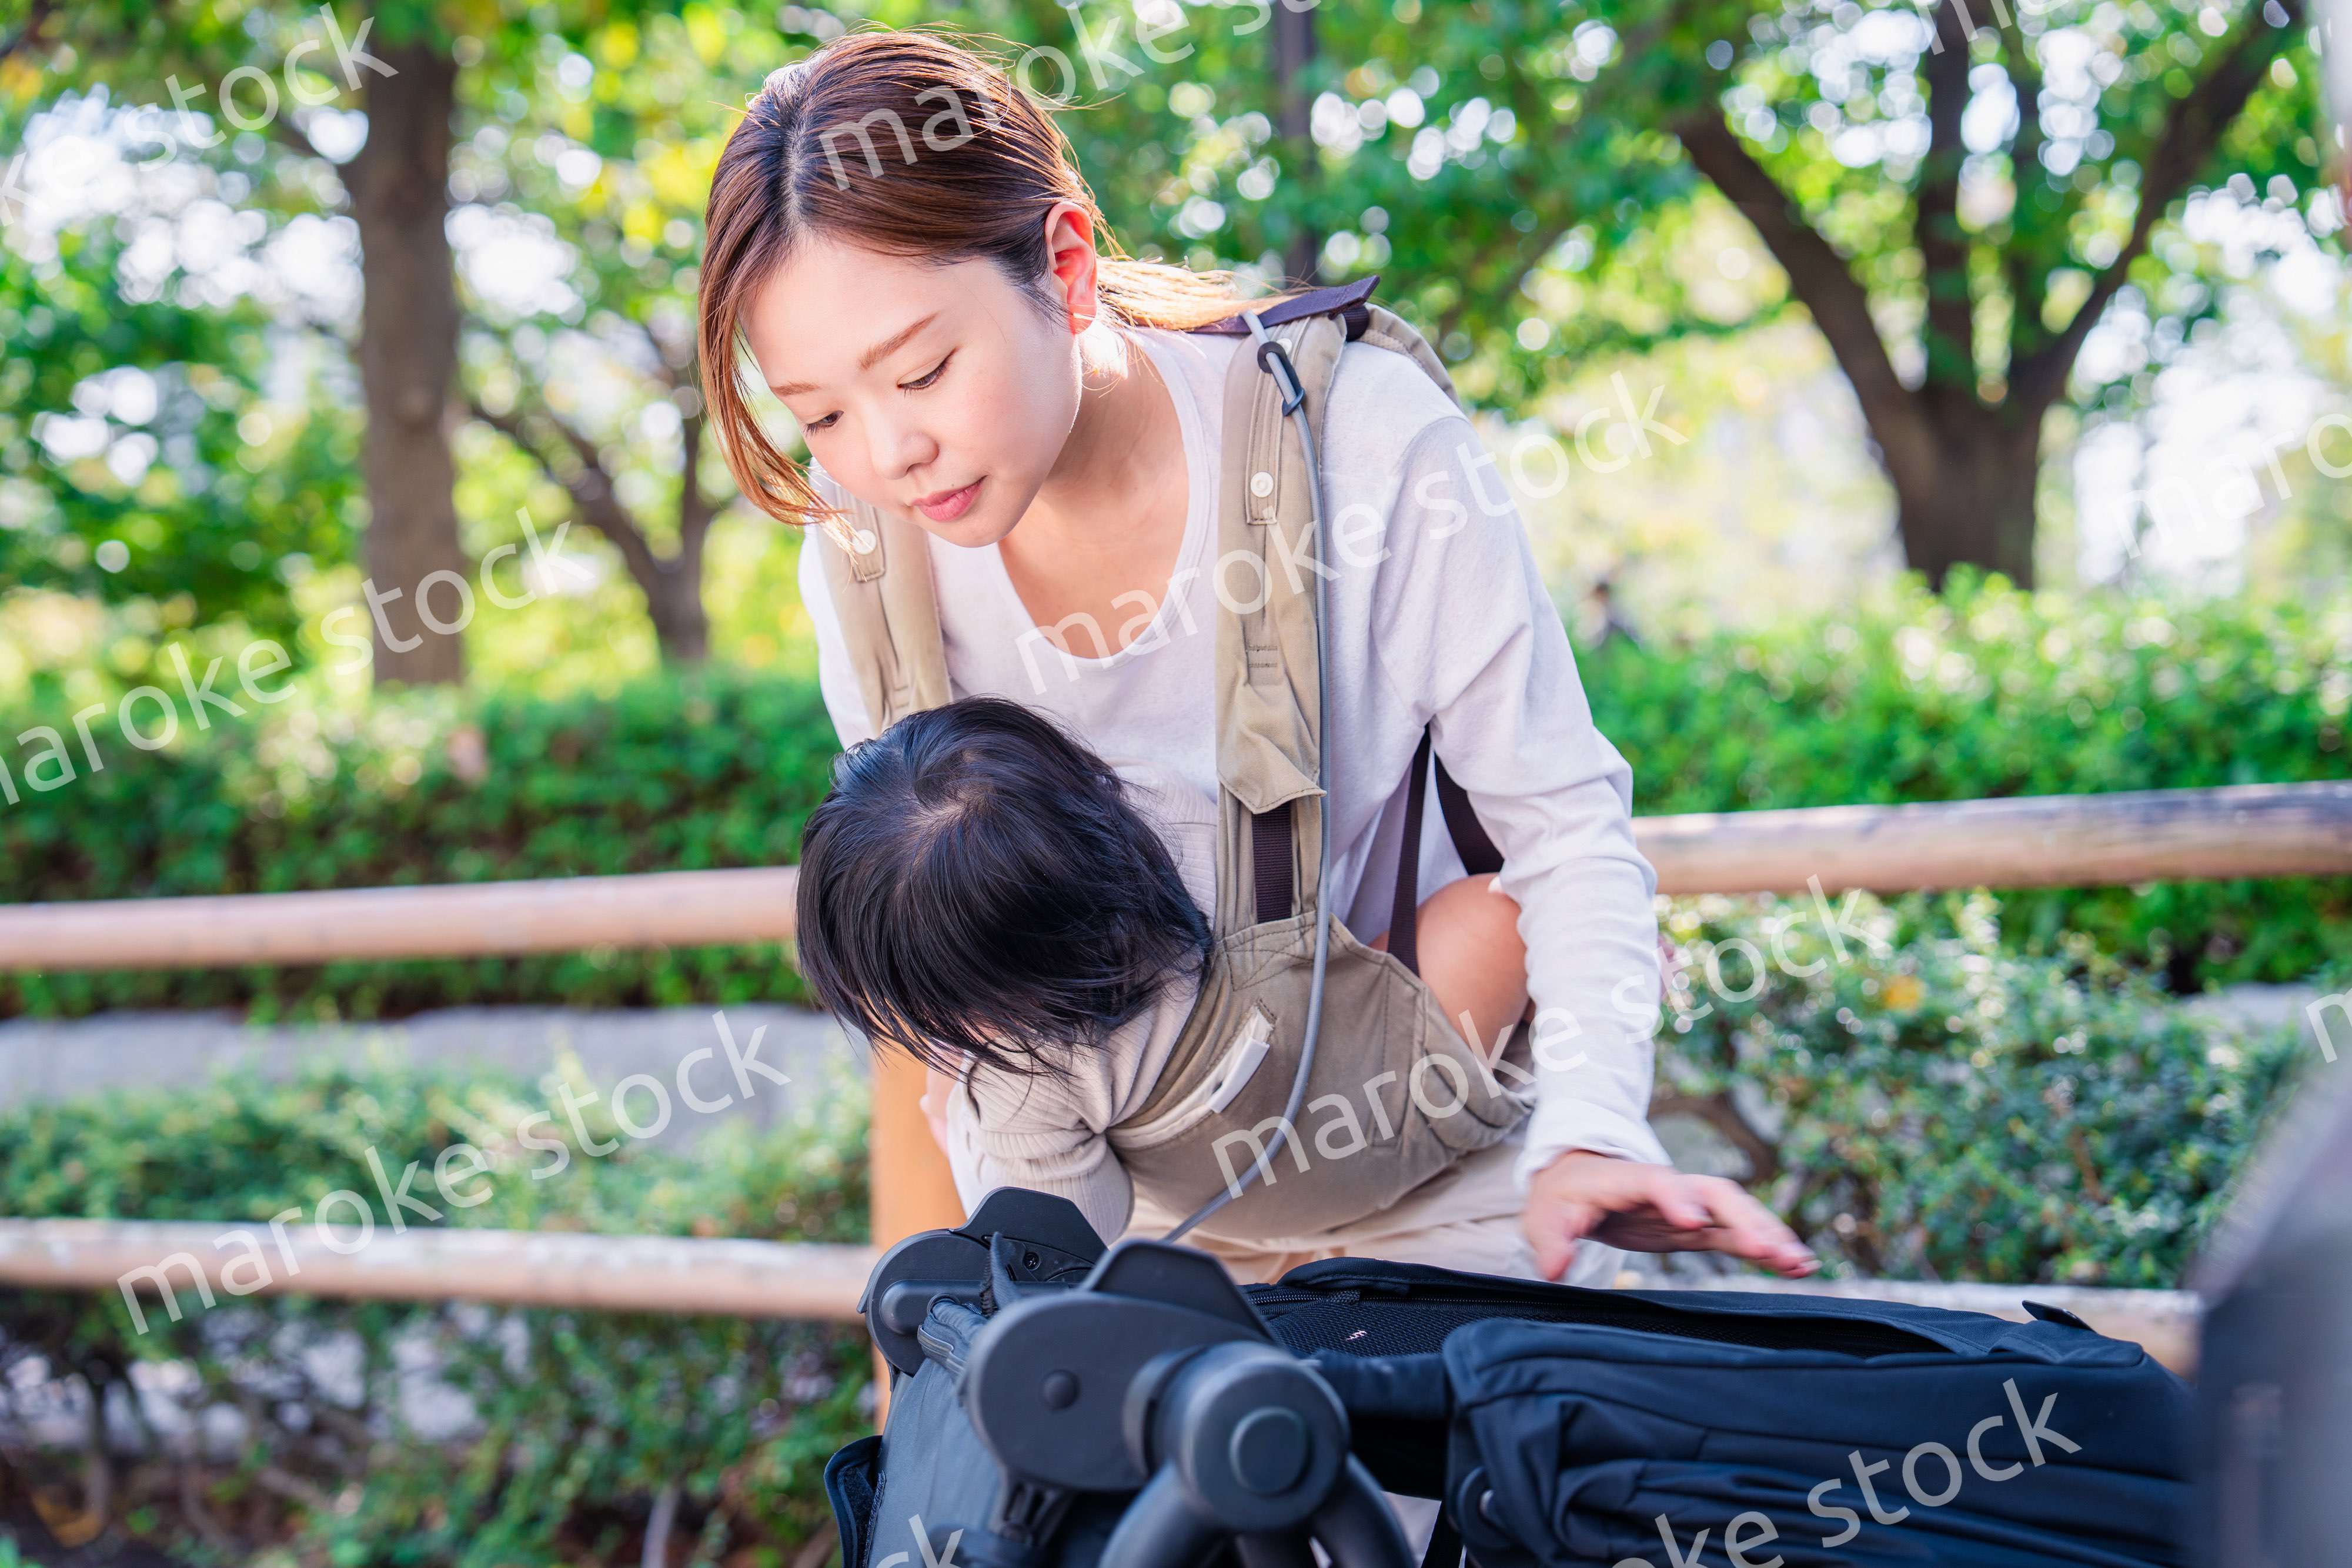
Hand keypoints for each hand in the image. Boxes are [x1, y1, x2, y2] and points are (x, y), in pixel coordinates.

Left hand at [1523, 1151, 1818, 1281]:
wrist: (1579, 1179)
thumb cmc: (1562, 1197)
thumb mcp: (1544, 1216)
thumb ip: (1550, 1240)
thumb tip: (1555, 1270)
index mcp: (1629, 1179)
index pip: (1657, 1183)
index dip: (1675, 1197)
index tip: (1691, 1220)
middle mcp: (1669, 1188)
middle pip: (1714, 1193)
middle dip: (1742, 1218)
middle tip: (1767, 1249)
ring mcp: (1689, 1206)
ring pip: (1736, 1212)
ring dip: (1767, 1233)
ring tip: (1798, 1262)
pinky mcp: (1699, 1226)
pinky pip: (1739, 1234)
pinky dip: (1768, 1246)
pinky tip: (1798, 1265)